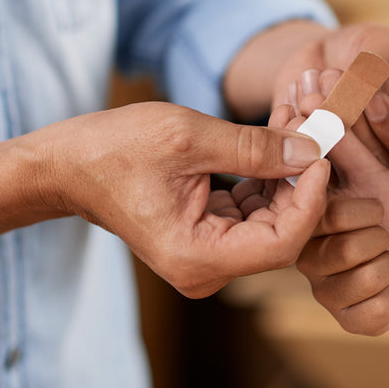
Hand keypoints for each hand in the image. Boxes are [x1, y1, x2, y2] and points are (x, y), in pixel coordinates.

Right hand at [42, 102, 331, 296]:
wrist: (67, 165)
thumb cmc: (114, 150)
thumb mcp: (189, 137)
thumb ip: (254, 147)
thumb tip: (309, 150)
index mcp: (198, 257)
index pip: (282, 242)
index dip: (310, 200)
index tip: (321, 155)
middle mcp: (206, 268)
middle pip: (282, 232)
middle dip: (301, 179)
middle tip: (315, 127)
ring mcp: (208, 255)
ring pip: (271, 218)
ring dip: (287, 171)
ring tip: (296, 119)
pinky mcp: (209, 235)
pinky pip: (252, 209)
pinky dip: (266, 174)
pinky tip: (277, 133)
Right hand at [269, 103, 388, 334]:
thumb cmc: (388, 210)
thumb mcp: (371, 172)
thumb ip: (341, 141)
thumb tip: (312, 97)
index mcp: (303, 220)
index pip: (317, 214)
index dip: (348, 208)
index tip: (375, 204)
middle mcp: (305, 258)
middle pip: (342, 246)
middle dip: (378, 231)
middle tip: (382, 226)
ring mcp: (326, 292)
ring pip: (363, 276)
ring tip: (388, 253)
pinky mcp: (350, 320)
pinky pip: (376, 310)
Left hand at [275, 23, 388, 191]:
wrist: (325, 64)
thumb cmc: (368, 53)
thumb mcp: (384, 46)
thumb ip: (381, 62)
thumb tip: (363, 81)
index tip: (373, 98)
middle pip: (376, 163)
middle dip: (349, 117)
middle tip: (328, 76)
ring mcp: (358, 185)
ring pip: (338, 168)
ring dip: (319, 123)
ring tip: (309, 82)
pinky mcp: (319, 182)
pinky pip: (304, 169)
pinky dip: (295, 133)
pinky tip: (290, 103)